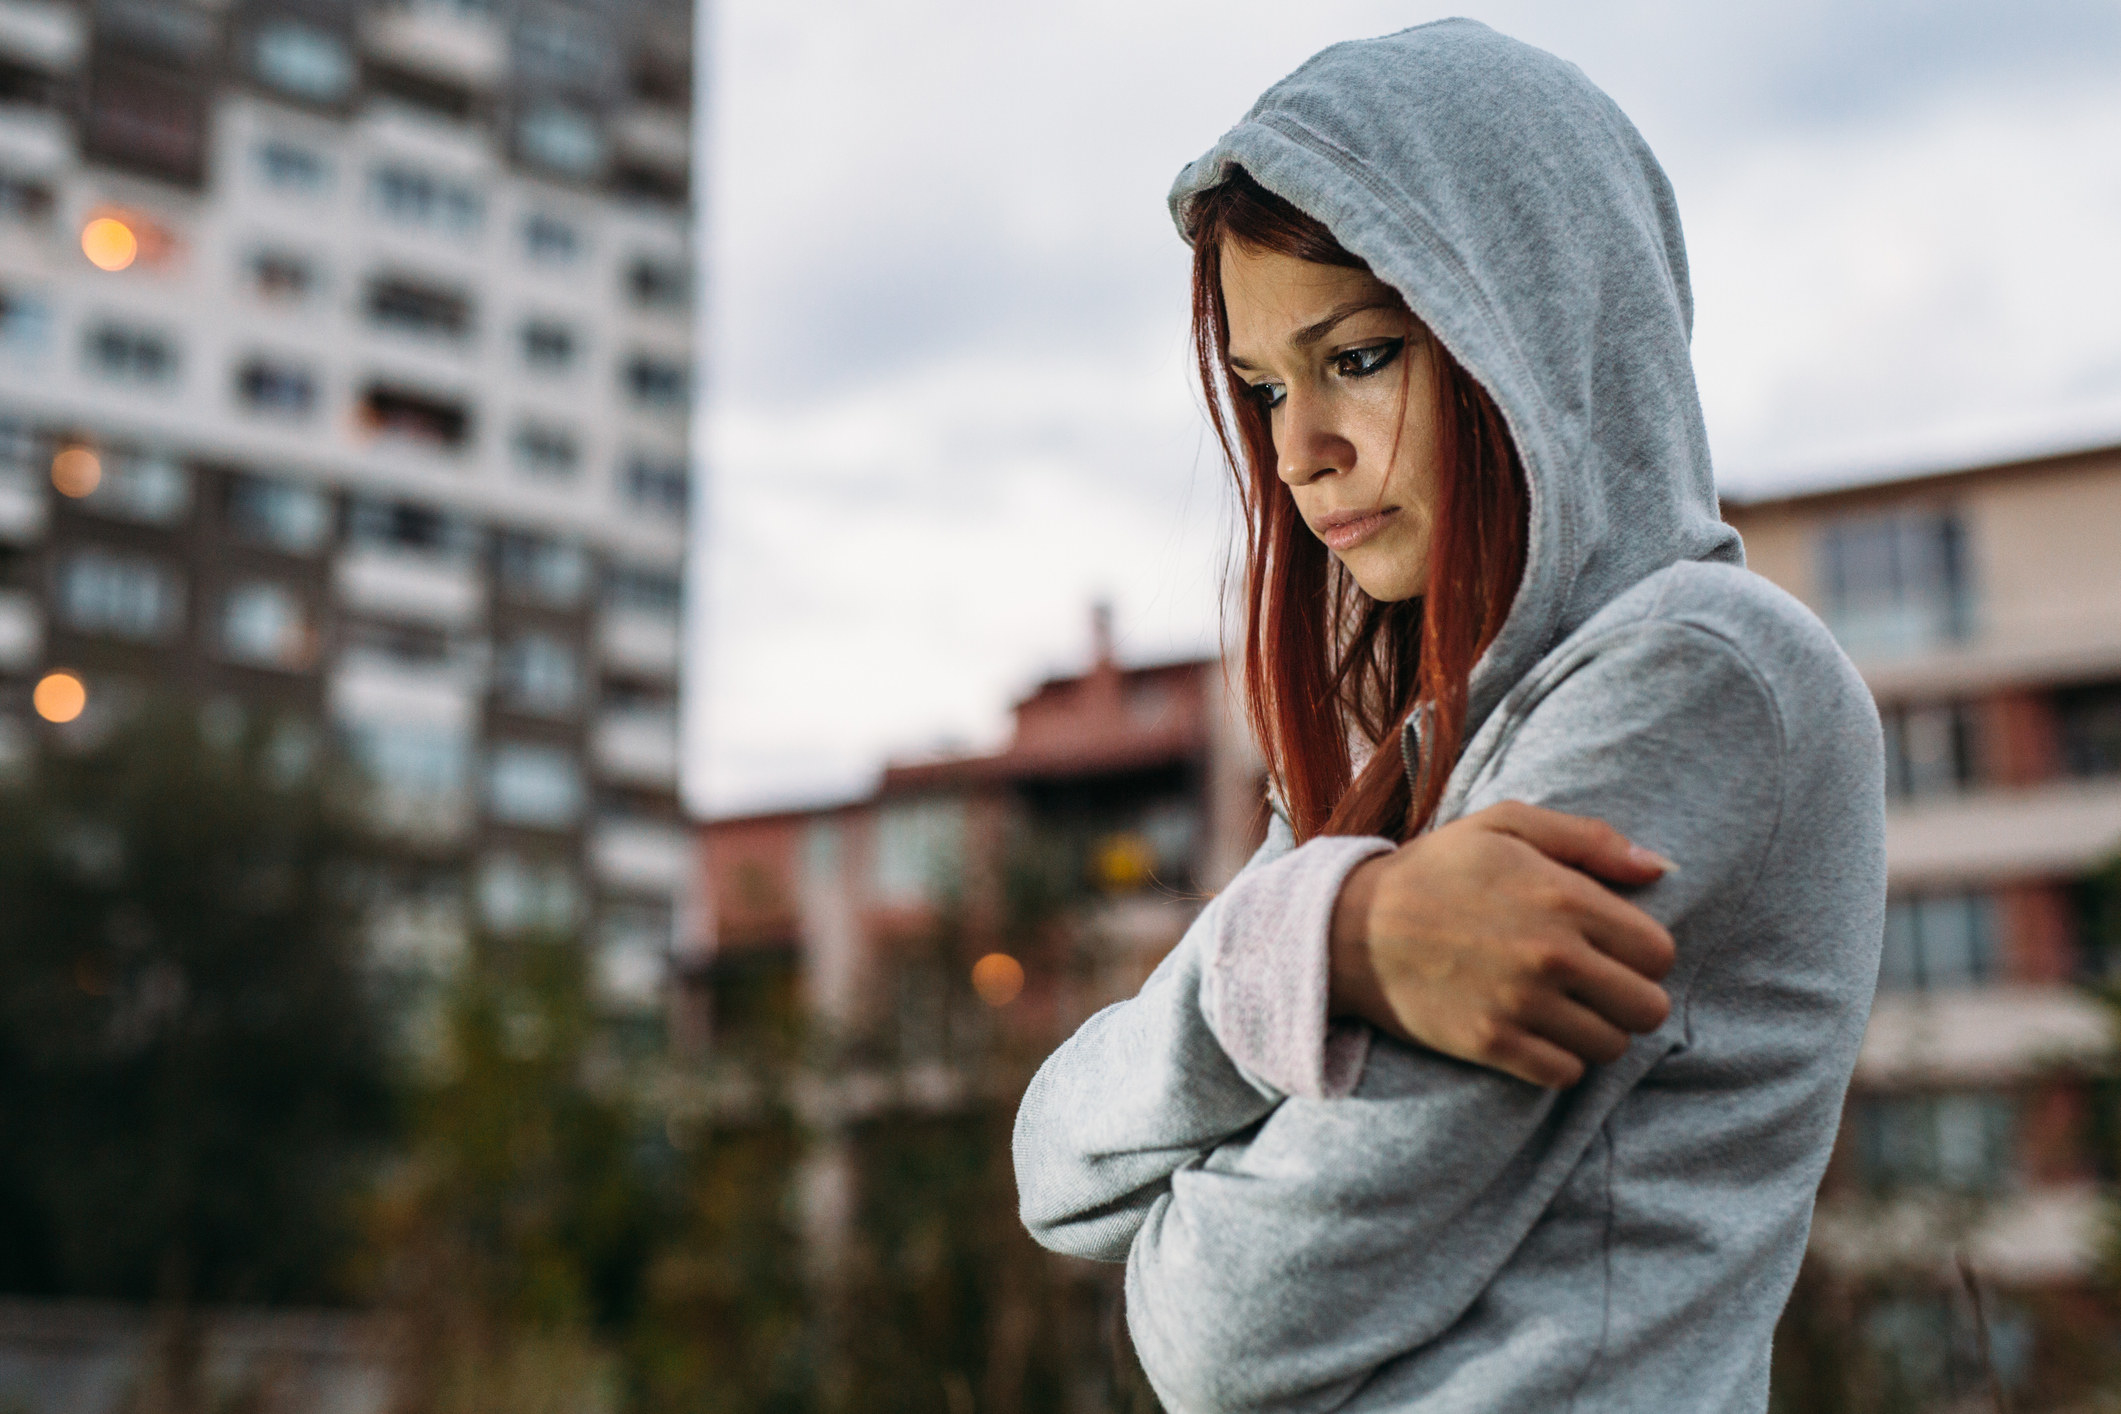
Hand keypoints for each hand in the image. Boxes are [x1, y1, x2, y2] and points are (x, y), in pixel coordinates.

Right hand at [1328, 802, 1676, 1087]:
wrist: (1351, 927)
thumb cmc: (1436, 869)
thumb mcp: (1507, 824)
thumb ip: (1590, 840)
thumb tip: (1662, 867)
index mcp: (1565, 898)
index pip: (1660, 953)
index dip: (1643, 952)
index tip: (1612, 948)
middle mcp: (1553, 956)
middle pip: (1649, 1008)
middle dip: (1630, 997)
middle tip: (1595, 985)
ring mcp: (1522, 1005)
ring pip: (1611, 1047)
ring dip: (1595, 1030)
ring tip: (1562, 1007)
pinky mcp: (1492, 1044)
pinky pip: (1565, 1074)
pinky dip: (1559, 1060)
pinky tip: (1535, 1031)